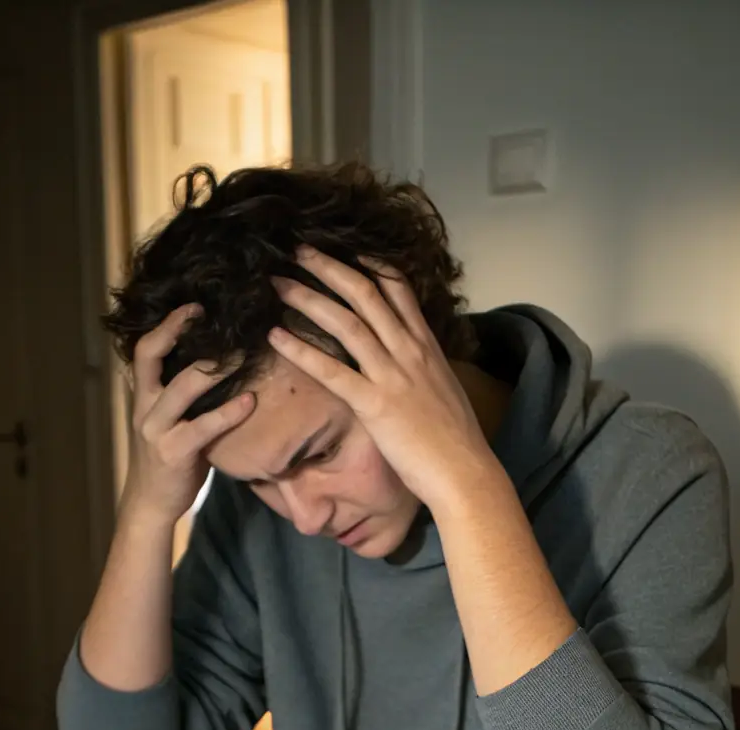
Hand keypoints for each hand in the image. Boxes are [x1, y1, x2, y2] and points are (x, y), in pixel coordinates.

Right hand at [123, 304, 253, 522]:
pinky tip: (250, 401)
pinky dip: (229, 412)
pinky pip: (204, 426)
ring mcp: (156, 429)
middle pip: (152, 355)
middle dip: (180, 330)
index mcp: (142, 396)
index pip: (144, 349)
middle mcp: (144, 407)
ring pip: (183, 386)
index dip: (167, 324)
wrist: (151, 504)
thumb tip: (215, 366)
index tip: (194, 306)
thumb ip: (180, 395)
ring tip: (243, 353)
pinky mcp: (174, 452)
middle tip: (216, 317)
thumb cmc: (169, 459)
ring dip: (215, 368)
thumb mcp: (167, 421)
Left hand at [269, 248, 495, 513]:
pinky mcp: (374, 405)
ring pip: (346, 323)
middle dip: (328, 267)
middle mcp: (409, 350)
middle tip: (298, 250)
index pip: (398, 287)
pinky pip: (331, 371)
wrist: (465, 472)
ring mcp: (392, 375)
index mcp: (426, 345)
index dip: (368, 263)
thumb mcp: (443, 389)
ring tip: (278, 284)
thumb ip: (423, 368)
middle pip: (365, 293)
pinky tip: (275, 338)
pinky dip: (300, 350)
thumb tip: (410, 363)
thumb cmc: (455, 439)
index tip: (344, 247)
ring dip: (308, 298)